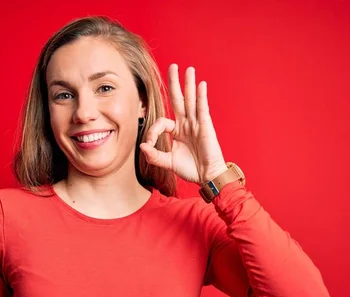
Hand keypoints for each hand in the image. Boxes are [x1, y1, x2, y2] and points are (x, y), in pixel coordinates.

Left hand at [140, 64, 227, 184]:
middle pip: (179, 99)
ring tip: (188, 69)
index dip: (153, 131)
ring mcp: (197, 123)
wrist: (207, 176)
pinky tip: (200, 85)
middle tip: (173, 66)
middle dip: (175, 83)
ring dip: (189, 84)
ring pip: (191, 100)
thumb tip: (142, 147)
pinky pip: (202, 109)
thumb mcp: (168, 162)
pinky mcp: (206, 127)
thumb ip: (154, 155)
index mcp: (177, 131)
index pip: (162, 122)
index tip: (149, 144)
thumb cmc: (190, 169)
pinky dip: (201, 97)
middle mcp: (186, 124)